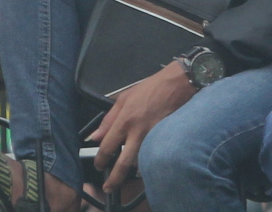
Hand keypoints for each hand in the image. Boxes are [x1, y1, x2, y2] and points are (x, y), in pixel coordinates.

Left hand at [90, 62, 197, 191]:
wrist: (176, 84)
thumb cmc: (149, 89)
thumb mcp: (124, 98)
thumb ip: (108, 119)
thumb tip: (95, 136)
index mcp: (124, 120)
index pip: (107, 146)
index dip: (100, 160)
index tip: (99, 165)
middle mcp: (137, 131)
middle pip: (123, 163)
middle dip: (115, 179)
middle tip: (109, 186)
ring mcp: (153, 137)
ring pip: (140, 163)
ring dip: (132, 170)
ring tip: (127, 171)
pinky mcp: (165, 139)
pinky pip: (152, 156)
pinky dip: (146, 162)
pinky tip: (143, 162)